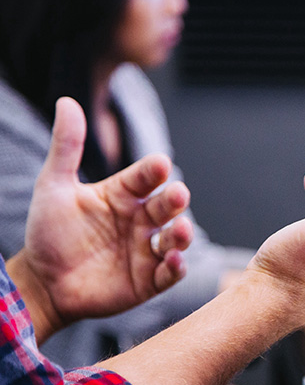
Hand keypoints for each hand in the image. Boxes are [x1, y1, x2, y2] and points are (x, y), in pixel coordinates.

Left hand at [10, 97, 192, 339]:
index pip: (145, 177)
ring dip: (182, 234)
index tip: (160, 164)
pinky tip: (174, 260)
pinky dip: (176, 268)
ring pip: (175, 239)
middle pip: (166, 207)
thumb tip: (67, 101)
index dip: (154, 171)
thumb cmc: (49, 233)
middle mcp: (140, 220)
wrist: (42, 283)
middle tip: (178, 195)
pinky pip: (169, 273)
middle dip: (175, 200)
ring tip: (181, 230)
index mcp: (123, 195)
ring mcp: (146, 250)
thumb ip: (66, 147)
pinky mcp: (149, 281)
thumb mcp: (53, 187)